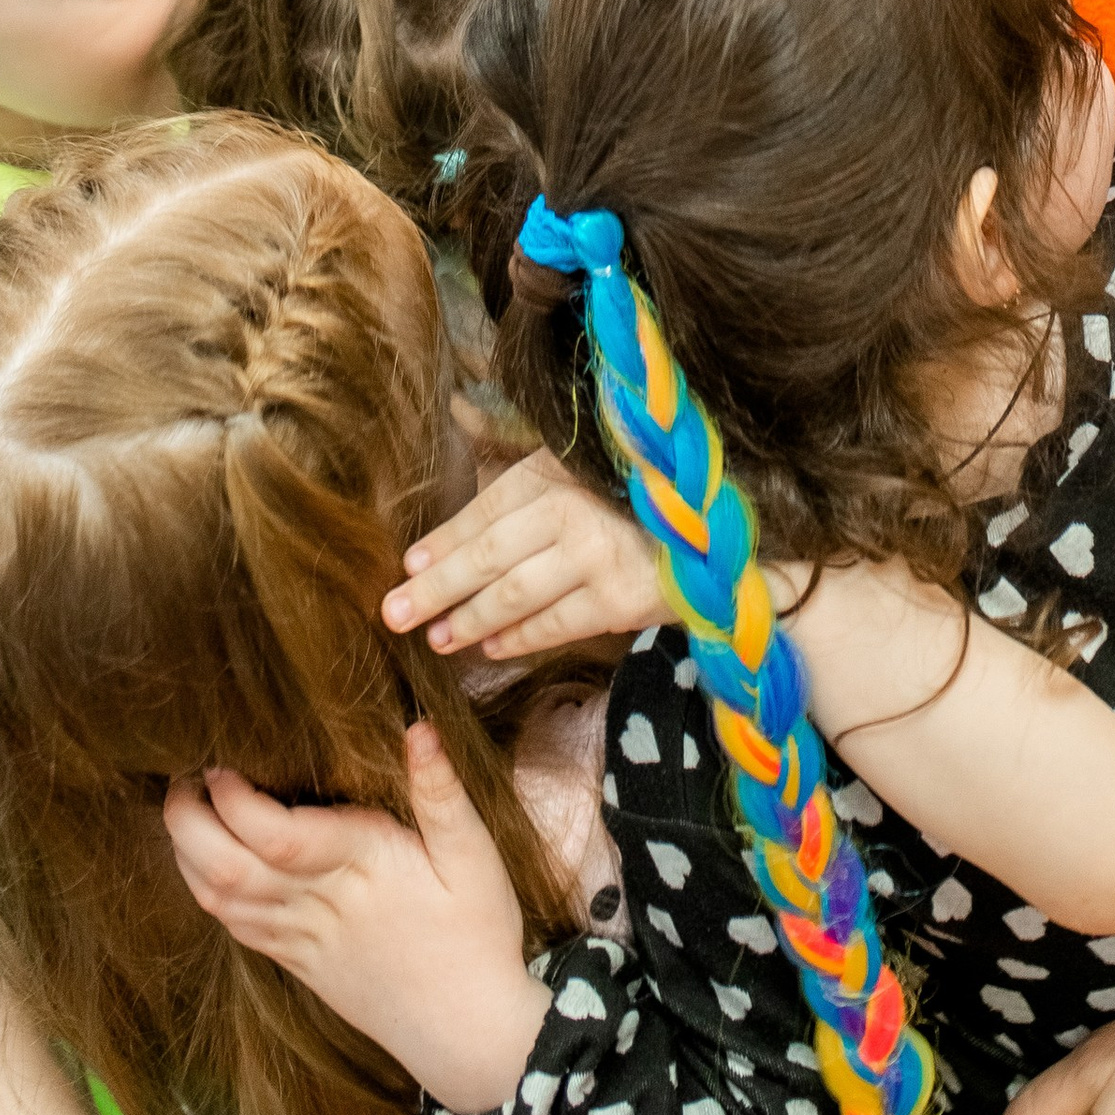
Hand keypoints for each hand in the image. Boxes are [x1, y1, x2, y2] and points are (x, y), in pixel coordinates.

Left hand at [163, 722, 544, 1109]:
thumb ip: (441, 793)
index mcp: (363, 868)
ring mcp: (303, 941)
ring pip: (222, 903)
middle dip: (189, 824)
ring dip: (188, 856)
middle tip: (182, 779)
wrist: (468, 1034)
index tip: (219, 762)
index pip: (277, 835)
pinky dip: (208, 893)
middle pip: (229, 870)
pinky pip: (238, 929)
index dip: (235, 800)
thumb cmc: (478, 938)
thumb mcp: (476, 858)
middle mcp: (320, 906)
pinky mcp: (299, 964)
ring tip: (185, 809)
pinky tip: (205, 865)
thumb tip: (417, 727)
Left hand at [384, 446, 673, 657]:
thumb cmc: (642, 493)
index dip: (443, 542)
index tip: (409, 566)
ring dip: (468, 620)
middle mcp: (572, 510)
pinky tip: (490, 646)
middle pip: (486, 556)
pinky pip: (554, 624)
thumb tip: (462, 530)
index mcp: (558, 470)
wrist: (721, 526)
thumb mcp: (583, 468)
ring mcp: (597, 558)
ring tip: (436, 637)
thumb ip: (530, 486)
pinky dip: (517, 638)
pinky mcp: (620, 601)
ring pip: (512, 596)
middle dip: (435, 589)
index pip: (485, 511)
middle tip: (393, 613)